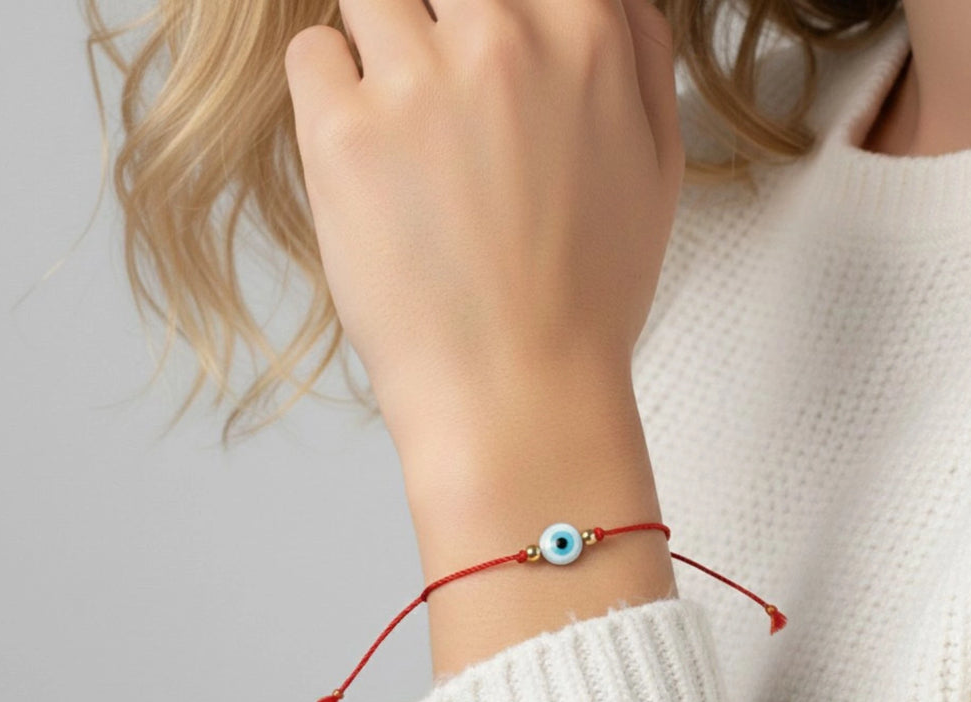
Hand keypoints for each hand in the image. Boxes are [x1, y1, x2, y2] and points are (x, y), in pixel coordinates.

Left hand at [283, 0, 684, 466]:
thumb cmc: (588, 298)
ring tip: (399, 127)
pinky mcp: (343, 134)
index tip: (478, 38)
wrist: (518, 394)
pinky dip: (330, 93)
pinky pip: (313, 55)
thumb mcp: (656, 173)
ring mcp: (417, 82)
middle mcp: (501, 38)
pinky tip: (365, 158)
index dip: (493, 6)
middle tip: (437, 90)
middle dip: (436, 18)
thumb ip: (641, 59)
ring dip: (379, 45)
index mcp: (586, 36)